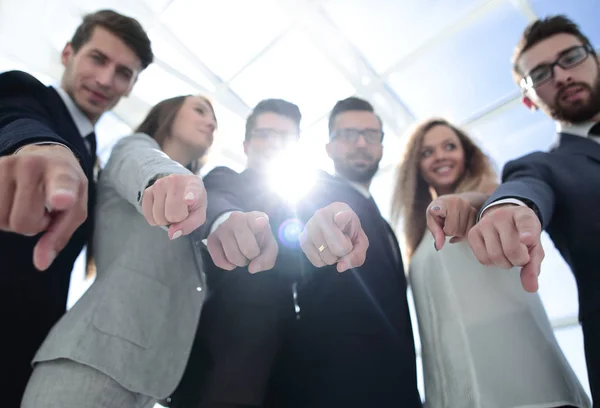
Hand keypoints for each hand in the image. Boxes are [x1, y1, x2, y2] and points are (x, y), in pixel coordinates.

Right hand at [0, 144, 87, 270]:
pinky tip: (11, 201)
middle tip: (42, 210)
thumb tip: (40, 263)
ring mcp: (5, 164)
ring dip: (12, 220)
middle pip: (22, 221)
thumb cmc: (66, 190)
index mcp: (63, 173)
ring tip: (26, 203)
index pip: (61, 185)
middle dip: (32, 225)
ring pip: (0, 220)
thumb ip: (59, 236)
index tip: (62, 200)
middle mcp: (33, 164)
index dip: (60, 194)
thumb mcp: (74, 211)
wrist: (47, 157)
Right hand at [141, 174, 206, 238]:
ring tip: (171, 209)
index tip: (189, 200)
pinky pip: (148, 215)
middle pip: (172, 214)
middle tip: (180, 212)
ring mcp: (159, 184)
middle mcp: (175, 180)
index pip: (192, 191)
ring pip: (158, 217)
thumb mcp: (198, 214)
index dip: (190, 196)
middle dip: (176, 219)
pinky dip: (155, 219)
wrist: (181, 188)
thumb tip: (171, 233)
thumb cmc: (192, 203)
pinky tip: (162, 209)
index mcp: (194, 184)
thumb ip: (189, 225)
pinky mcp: (147, 190)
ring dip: (165, 219)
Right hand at [206, 211, 277, 273]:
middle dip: (252, 257)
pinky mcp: (211, 238)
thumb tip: (252, 268)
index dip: (260, 223)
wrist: (237, 231)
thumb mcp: (268, 246)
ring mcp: (222, 227)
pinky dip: (228, 265)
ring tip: (241, 254)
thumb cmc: (257, 238)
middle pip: (248, 248)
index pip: (258, 219)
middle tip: (251, 253)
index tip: (262, 223)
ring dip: (240, 262)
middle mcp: (237, 218)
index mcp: (255, 217)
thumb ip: (267, 258)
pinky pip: (219, 261)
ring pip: (233, 256)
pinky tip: (231, 257)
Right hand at [300, 202, 368, 272]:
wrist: (332, 227)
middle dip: (344, 252)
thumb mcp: (360, 241)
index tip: (340, 218)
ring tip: (332, 245)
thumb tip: (340, 267)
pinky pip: (318, 262)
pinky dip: (324, 261)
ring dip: (334, 258)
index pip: (342, 217)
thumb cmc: (348, 232)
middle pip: (339, 248)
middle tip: (343, 243)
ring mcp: (309, 227)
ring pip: (328, 258)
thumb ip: (357, 254)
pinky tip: (324, 249)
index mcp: (340, 209)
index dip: (342, 220)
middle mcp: (321, 215)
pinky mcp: (302, 240)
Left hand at [427, 195, 476, 250]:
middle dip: (448, 231)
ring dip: (456, 233)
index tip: (435, 212)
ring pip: (462, 233)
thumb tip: (439, 247)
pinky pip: (470, 232)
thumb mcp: (432, 220)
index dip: (439, 219)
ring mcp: (468, 207)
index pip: (441, 214)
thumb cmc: (439, 212)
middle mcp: (457, 202)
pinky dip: (463, 234)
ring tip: (452, 223)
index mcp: (442, 202)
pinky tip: (459, 227)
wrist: (452, 201)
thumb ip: (435, 232)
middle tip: (445, 224)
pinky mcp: (476, 212)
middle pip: (453, 230)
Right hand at [468, 204, 543, 291]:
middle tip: (520, 257)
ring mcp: (484, 223)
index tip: (528, 240)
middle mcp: (502, 216)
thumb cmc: (521, 234)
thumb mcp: (533, 246)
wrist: (503, 219)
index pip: (526, 222)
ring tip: (507, 254)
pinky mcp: (472, 232)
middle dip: (518, 261)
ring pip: (494, 256)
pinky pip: (482, 258)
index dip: (527, 232)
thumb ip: (533, 265)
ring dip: (504, 263)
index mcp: (523, 215)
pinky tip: (496, 253)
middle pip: (511, 250)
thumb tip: (530, 288)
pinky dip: (491, 262)